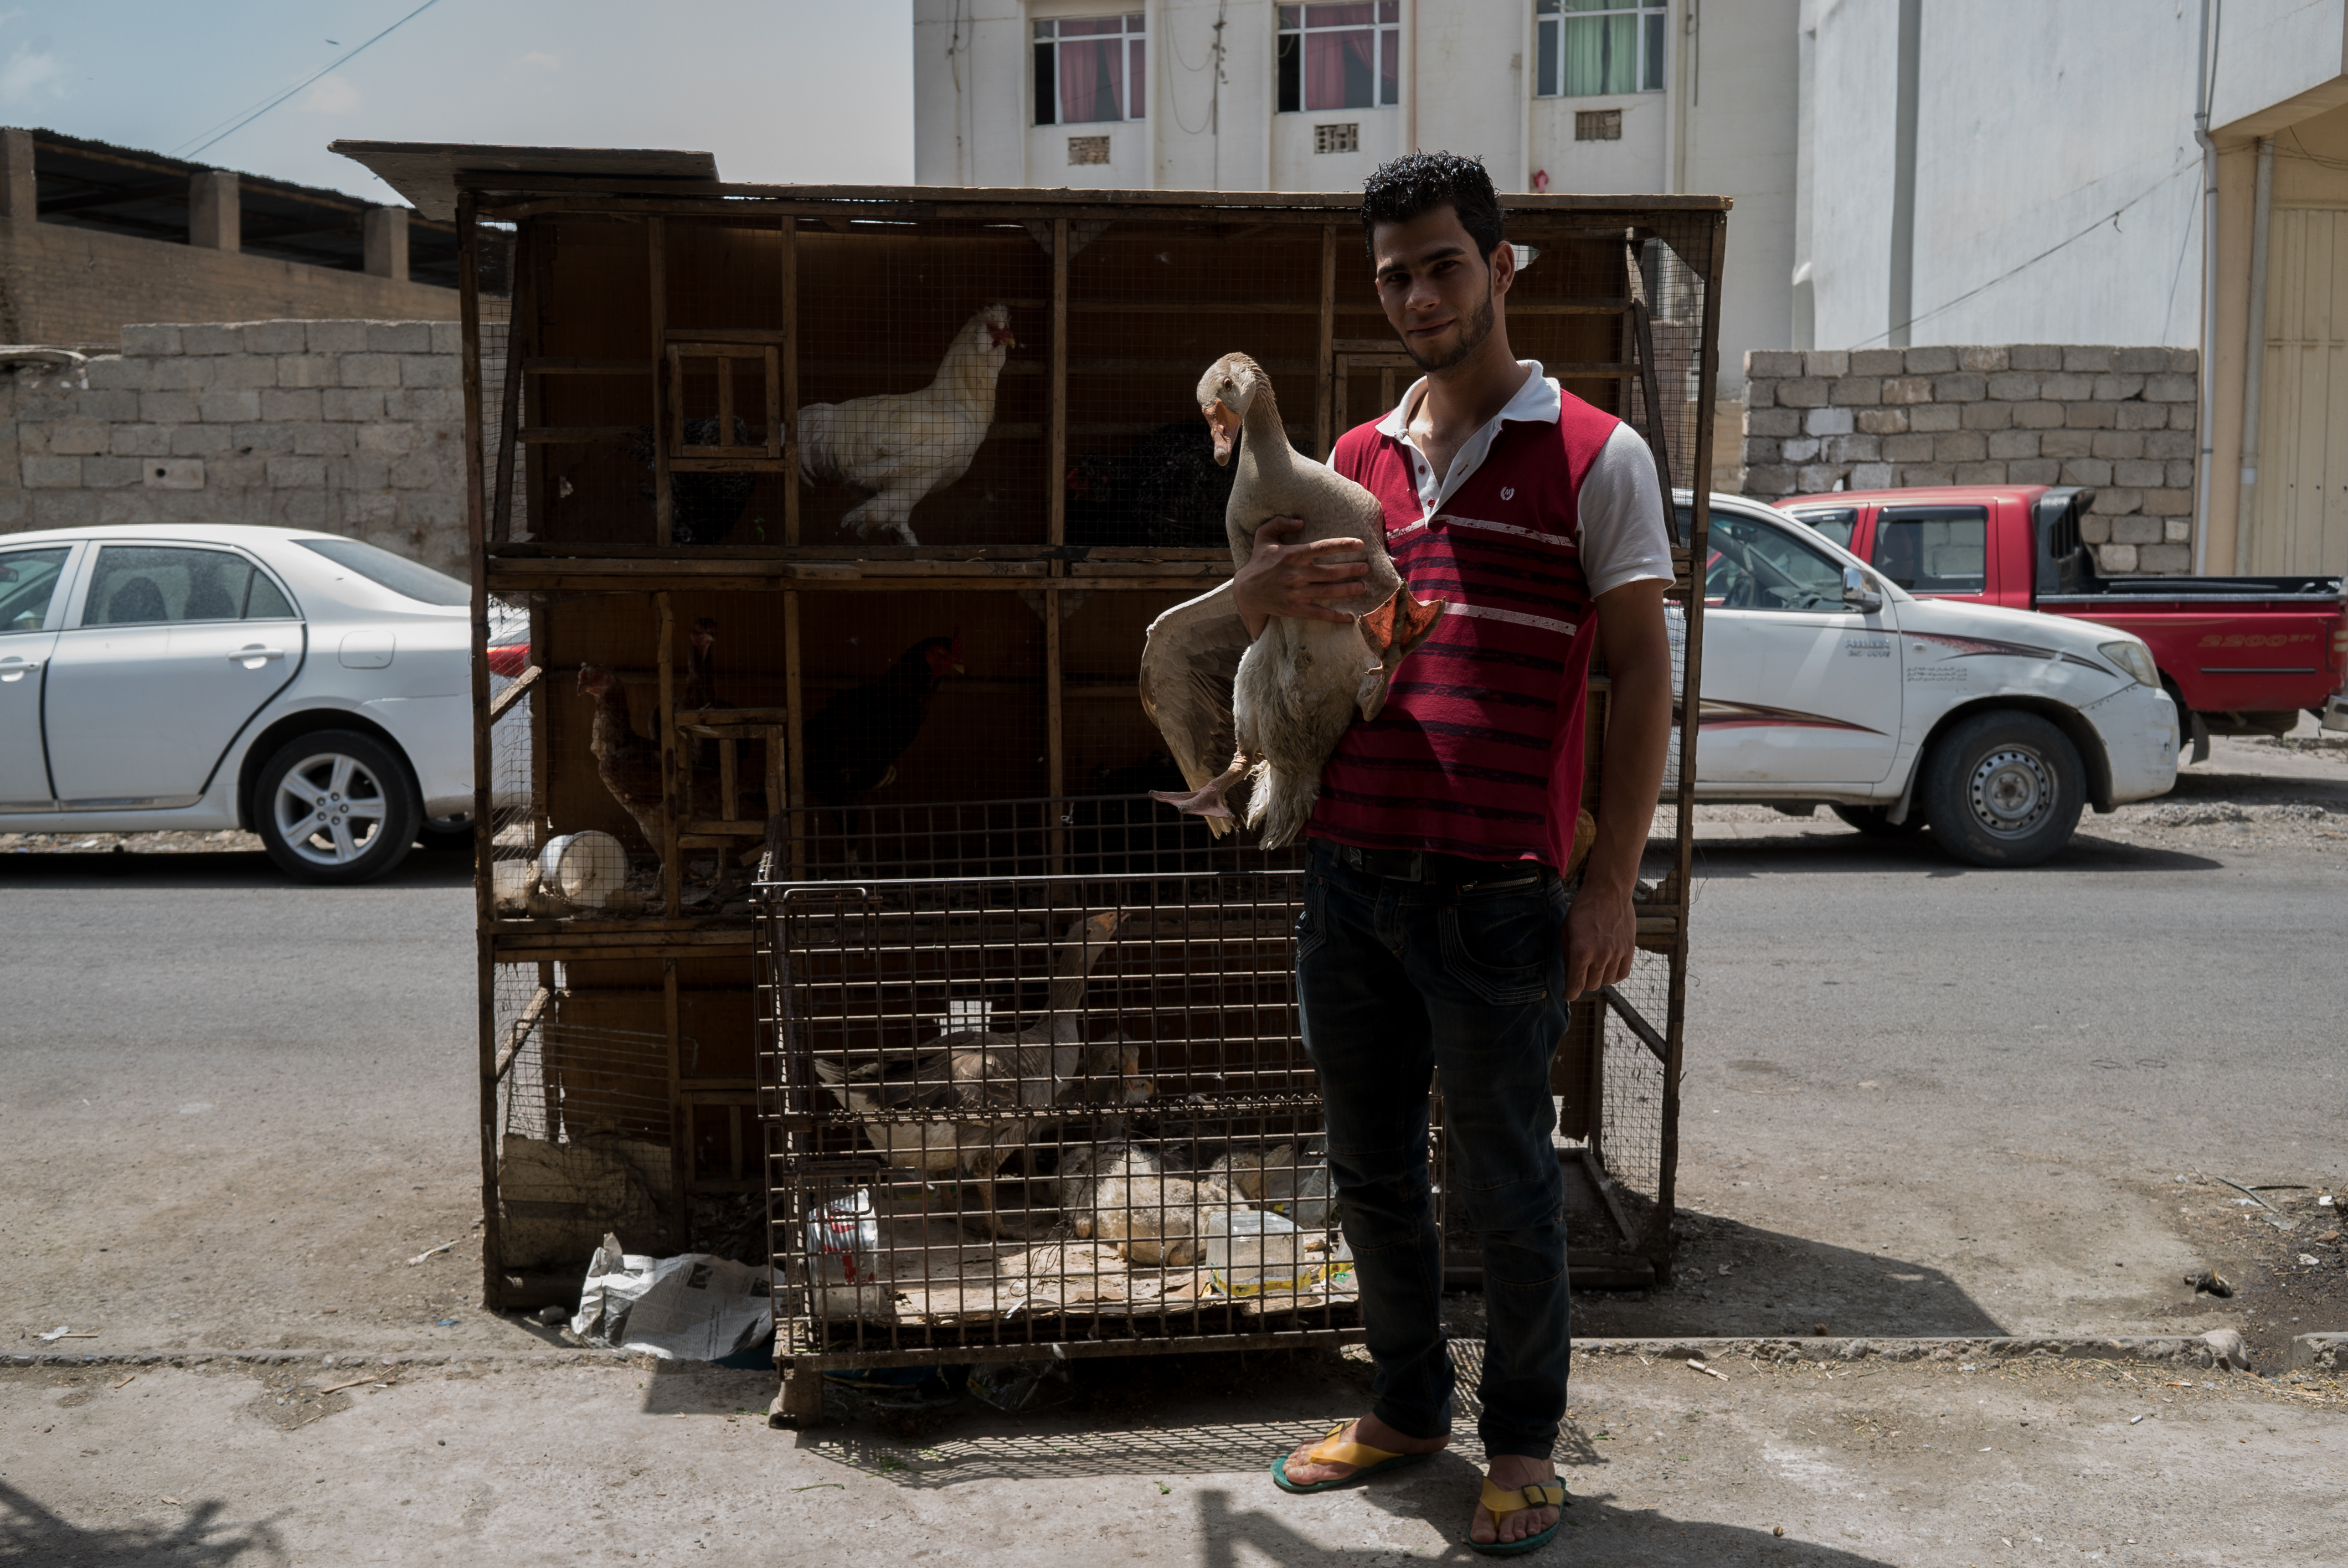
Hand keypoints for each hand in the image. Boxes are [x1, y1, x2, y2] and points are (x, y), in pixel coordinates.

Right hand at [1233, 516, 1370, 636]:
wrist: (1246, 592)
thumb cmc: (1258, 562)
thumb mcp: (1263, 536)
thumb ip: (1280, 523)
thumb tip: (1300, 521)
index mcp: (1292, 555)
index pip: (1323, 548)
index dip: (1343, 545)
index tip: (1360, 544)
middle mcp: (1297, 574)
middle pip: (1331, 572)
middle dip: (1351, 570)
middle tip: (1366, 568)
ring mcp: (1296, 593)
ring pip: (1328, 591)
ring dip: (1348, 590)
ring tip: (1362, 587)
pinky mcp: (1295, 609)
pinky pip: (1319, 613)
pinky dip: (1335, 616)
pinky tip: (1349, 617)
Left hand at [1562, 882, 1635, 1000]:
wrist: (1608, 891)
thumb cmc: (1582, 909)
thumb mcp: (1566, 930)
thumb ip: (1567, 955)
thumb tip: (1570, 977)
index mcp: (1581, 951)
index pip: (1576, 985)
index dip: (1570, 994)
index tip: (1568, 995)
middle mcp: (1600, 955)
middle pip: (1591, 985)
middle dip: (1582, 982)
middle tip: (1580, 972)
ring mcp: (1617, 953)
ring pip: (1607, 982)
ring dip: (1599, 978)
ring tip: (1594, 965)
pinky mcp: (1629, 949)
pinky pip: (1622, 974)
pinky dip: (1614, 975)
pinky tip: (1608, 966)